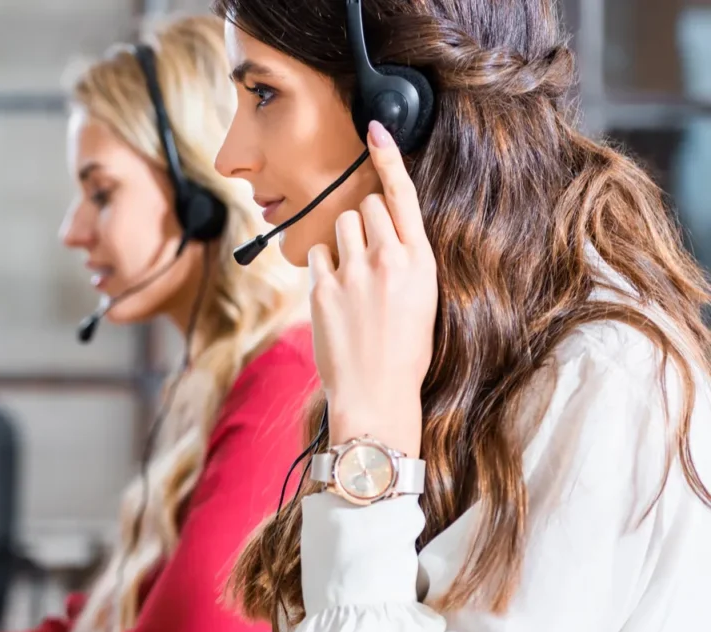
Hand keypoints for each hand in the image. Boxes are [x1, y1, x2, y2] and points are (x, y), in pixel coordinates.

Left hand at [307, 120, 436, 456]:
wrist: (376, 395)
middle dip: (367, 223)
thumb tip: (382, 226)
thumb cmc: (404, 352)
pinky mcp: (323, 288)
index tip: (374, 128)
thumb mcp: (422, 299)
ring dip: (344, 240)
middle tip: (370, 260)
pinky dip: (323, 265)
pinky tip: (336, 293)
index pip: (403, 195)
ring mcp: (353, 273)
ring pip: (341, 224)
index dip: (387, 157)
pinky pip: (317, 253)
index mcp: (421, 261)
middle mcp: (388, 260)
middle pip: (368, 206)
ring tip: (354, 279)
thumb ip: (405, 258)